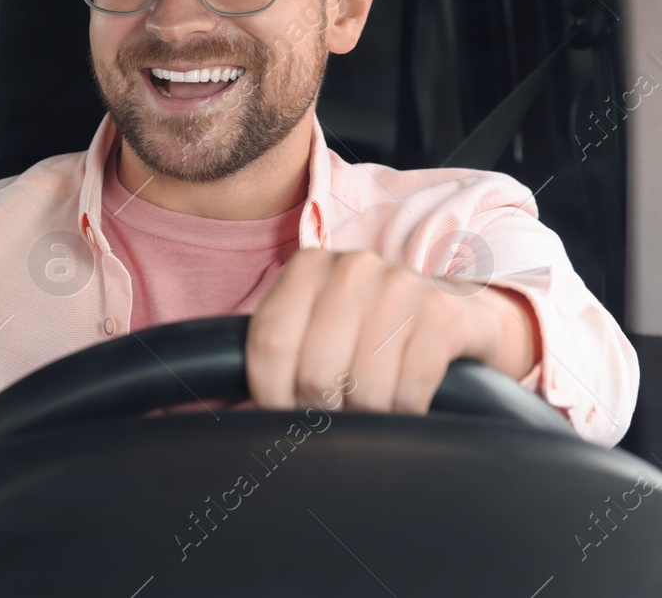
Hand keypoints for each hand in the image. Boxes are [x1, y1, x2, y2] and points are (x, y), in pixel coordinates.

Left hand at [246, 248, 538, 413]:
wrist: (463, 312)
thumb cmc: (373, 331)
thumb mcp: (320, 325)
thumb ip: (279, 352)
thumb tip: (225, 406)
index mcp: (306, 268)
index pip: (267, 345)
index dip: (270, 395)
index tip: (283, 417)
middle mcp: (351, 267)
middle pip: (314, 374)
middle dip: (323, 412)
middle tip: (337, 418)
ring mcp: (401, 286)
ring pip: (362, 389)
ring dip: (368, 418)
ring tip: (372, 410)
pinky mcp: (444, 315)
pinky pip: (409, 392)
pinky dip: (406, 414)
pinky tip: (408, 405)